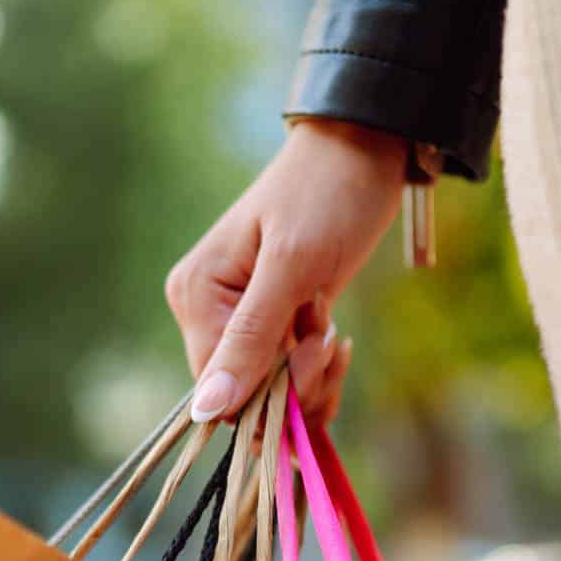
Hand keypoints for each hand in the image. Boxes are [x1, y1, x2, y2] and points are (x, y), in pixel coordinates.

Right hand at [166, 118, 405, 424]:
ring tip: (333, 330)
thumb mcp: (292, 266)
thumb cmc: (327, 195)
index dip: (270, 390)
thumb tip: (205, 410)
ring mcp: (240, 321)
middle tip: (329, 335)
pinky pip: (287, 379)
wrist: (364, 150)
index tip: (316, 350)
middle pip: (246, 396)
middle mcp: (207, 313)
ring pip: (272, 393)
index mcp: (196, 296)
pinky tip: (335, 339)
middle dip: (298, 382)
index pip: (219, 387)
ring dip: (314, 376)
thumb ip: (249, 339)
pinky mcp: (272, 324)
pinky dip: (318, 371)